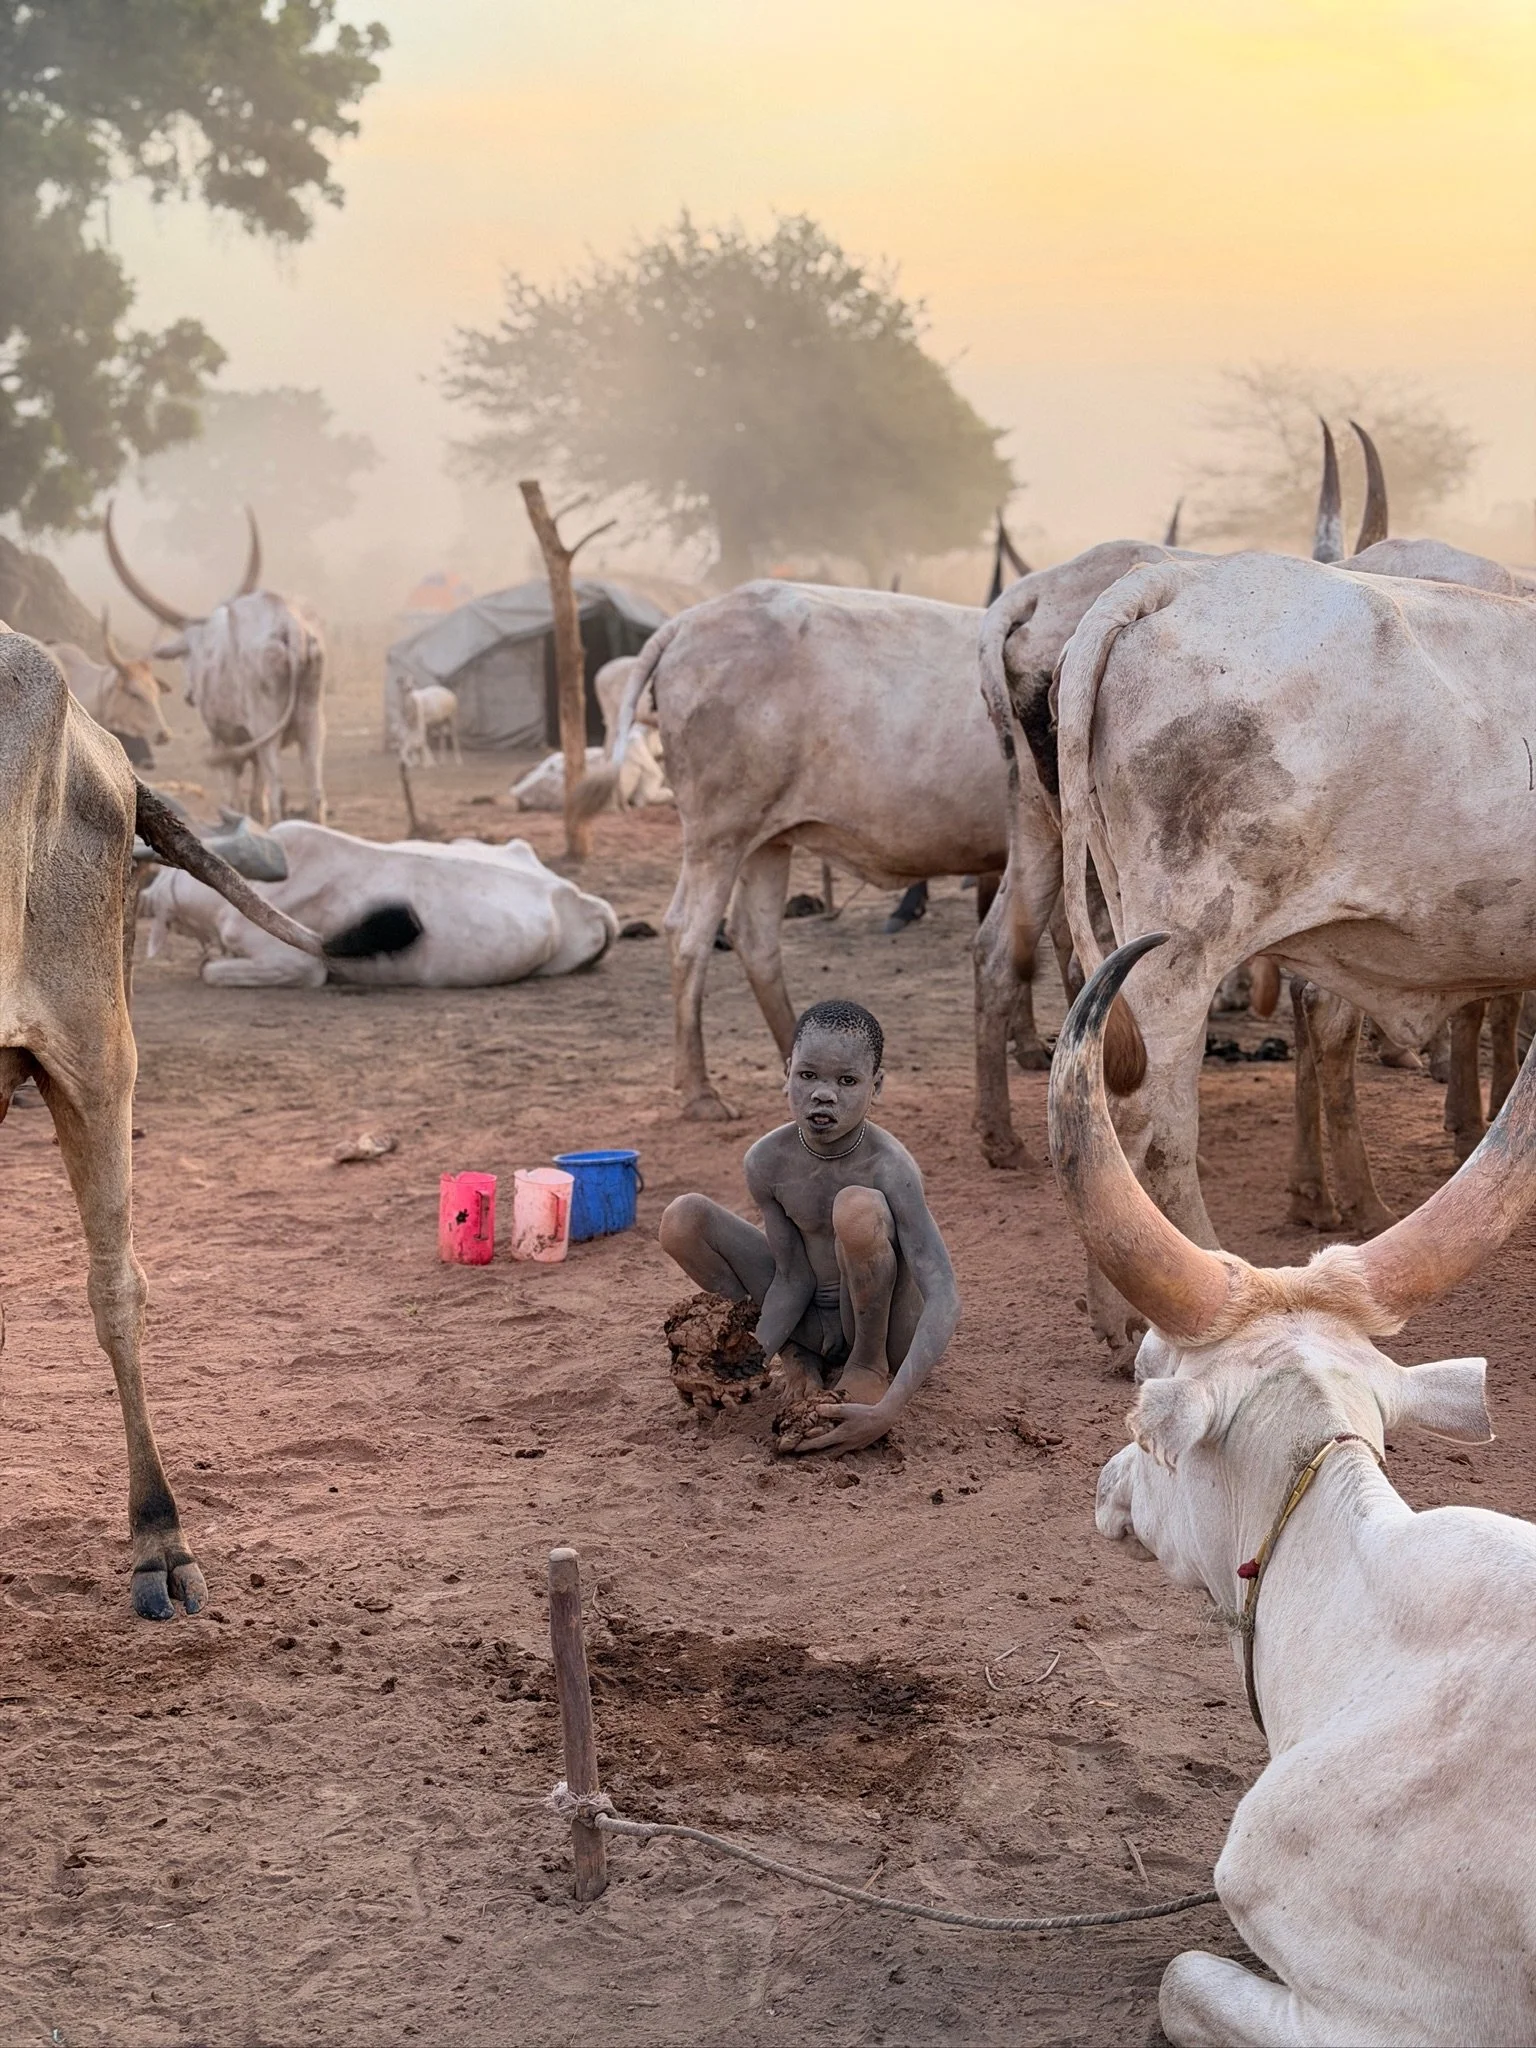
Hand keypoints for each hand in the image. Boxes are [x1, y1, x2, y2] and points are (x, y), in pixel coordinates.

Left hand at [781, 1398, 895, 1456]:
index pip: (819, 1443)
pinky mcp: (860, 1445)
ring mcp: (854, 1446)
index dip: (806, 1446)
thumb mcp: (847, 1409)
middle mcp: (845, 1444)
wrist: (884, 1418)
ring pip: (836, 1454)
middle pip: (826, 1453)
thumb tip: (816, 1410)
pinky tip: (835, 1447)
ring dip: (825, 1454)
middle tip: (801, 1455)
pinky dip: (837, 1451)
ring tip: (815, 1454)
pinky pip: (845, 1451)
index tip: (795, 1449)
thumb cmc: (865, 1412)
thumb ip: (831, 1410)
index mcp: (840, 1435)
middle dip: (813, 1454)